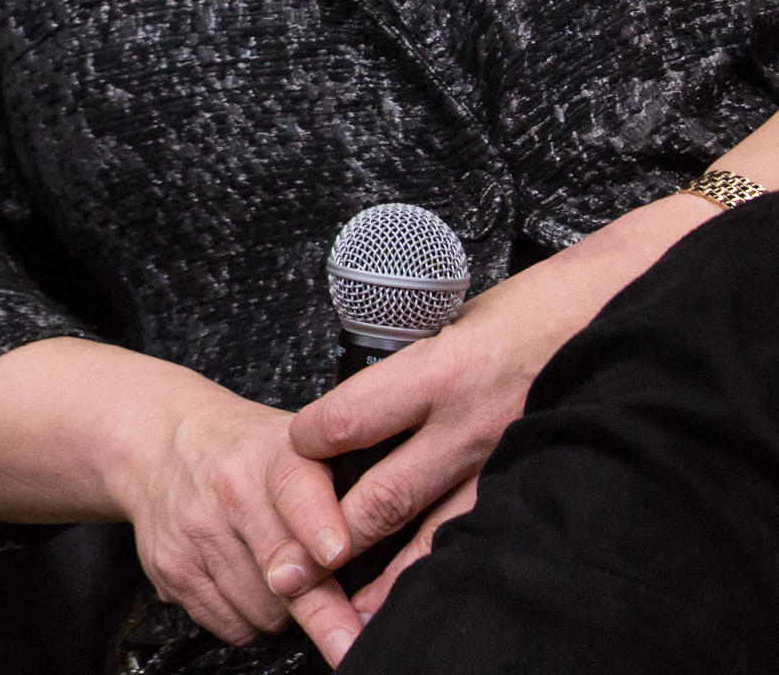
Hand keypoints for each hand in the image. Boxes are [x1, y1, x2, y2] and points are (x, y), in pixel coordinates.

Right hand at [108, 381, 364, 659]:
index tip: (335, 553)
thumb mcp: (300, 447)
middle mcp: (227, 491)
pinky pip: (231, 626)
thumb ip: (346, 493)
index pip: (297, 491)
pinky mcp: (168, 569)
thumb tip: (393, 568)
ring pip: (264, 613)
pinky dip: (248, 619)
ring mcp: (192, 533)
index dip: (317, 524)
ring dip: (283, 612)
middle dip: (324, 609)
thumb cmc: (248, 452)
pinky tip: (245, 583)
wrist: (158, 439)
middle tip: (346, 625)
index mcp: (270, 455)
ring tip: (277, 575)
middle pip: (286, 578)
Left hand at [288, 205, 691, 617]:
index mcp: (439, 371)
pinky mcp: (543, 481)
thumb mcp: (456, 322)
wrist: (625, 314)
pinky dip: (459, 560)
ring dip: (395, 577)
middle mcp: (469, 425)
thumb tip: (361, 403)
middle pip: (385, 496)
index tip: (294, 455)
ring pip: (438, 533)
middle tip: (295, 572)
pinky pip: (490, 529)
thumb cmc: (540, 307)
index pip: (347, 420)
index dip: (309, 443)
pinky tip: (441, 586)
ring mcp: (509, 461)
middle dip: (334, 539)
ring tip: (360, 612)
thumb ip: (412, 369)